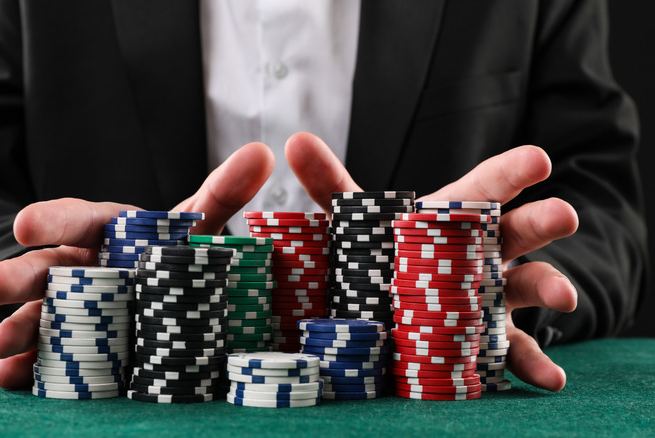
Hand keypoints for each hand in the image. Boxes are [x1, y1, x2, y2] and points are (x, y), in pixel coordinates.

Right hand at [0, 143, 273, 388]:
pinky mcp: (74, 347)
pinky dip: (27, 367)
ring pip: (41, 314)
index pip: (76, 219)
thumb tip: (262, 153)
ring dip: (19, 327)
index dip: (52, 221)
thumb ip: (225, 192)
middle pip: (48, 269)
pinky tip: (11, 376)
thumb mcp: (199, 223)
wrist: (168, 293)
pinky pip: (47, 357)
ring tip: (1, 342)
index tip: (25, 223)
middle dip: (20, 276)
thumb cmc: (175, 250)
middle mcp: (84, 268)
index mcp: (108, 232)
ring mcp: (74, 309)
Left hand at [285, 132, 577, 391]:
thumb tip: (294, 142)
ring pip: (526, 287)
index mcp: (453, 220)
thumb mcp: (357, 224)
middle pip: (517, 232)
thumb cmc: (387, 255)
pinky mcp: (488, 342)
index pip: (484, 188)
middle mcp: (483, 254)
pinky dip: (536, 365)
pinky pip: (515, 352)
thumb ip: (330, 185)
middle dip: (541, 222)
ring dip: (549, 288)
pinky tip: (551, 379)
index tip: (536, 159)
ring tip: (564, 295)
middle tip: (563, 215)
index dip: (509, 172)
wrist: (397, 309)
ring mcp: (491, 298)